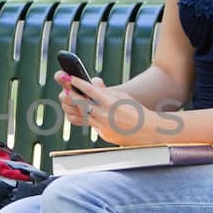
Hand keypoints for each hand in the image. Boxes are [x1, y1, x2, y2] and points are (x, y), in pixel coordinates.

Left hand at [57, 72, 177, 146]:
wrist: (146, 130)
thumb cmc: (135, 109)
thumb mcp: (122, 96)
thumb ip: (106, 91)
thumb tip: (91, 85)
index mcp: (110, 102)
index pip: (89, 90)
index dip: (77, 83)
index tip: (70, 78)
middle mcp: (104, 115)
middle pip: (81, 104)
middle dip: (71, 95)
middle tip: (65, 90)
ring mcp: (103, 126)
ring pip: (83, 115)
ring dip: (76, 107)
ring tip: (72, 101)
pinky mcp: (103, 134)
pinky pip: (92, 125)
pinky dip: (90, 118)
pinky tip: (90, 114)